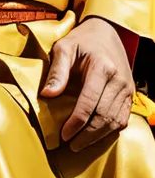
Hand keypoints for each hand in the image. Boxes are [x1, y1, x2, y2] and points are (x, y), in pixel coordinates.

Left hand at [40, 17, 133, 150]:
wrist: (106, 32)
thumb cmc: (81, 41)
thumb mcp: (64, 47)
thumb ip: (57, 71)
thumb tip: (47, 94)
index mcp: (102, 67)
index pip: (89, 102)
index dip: (77, 122)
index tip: (64, 134)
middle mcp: (118, 79)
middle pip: (104, 116)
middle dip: (87, 135)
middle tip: (70, 144)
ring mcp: (127, 88)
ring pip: (115, 121)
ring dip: (97, 137)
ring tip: (80, 144)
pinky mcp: (130, 95)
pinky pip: (122, 119)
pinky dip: (109, 131)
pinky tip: (95, 135)